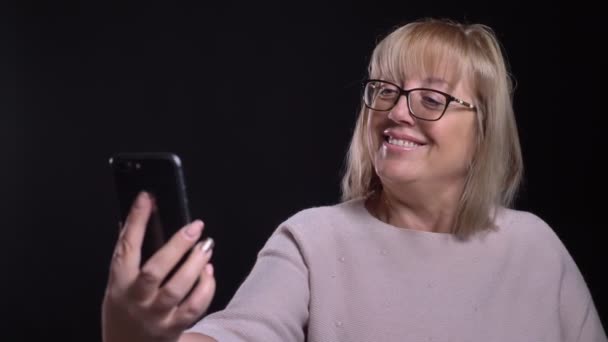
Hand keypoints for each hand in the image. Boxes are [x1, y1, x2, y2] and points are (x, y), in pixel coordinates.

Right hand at [102, 191, 215, 341]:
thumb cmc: (124, 313)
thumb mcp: (116, 285)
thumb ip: (127, 258)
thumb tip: (134, 219)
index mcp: (118, 284)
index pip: (125, 247)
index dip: (136, 220)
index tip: (146, 198)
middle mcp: (136, 300)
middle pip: (156, 270)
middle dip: (177, 245)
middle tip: (196, 226)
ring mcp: (155, 315)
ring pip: (177, 288)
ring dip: (195, 263)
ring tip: (206, 246)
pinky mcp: (173, 328)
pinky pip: (194, 307)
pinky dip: (205, 287)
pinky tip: (209, 272)